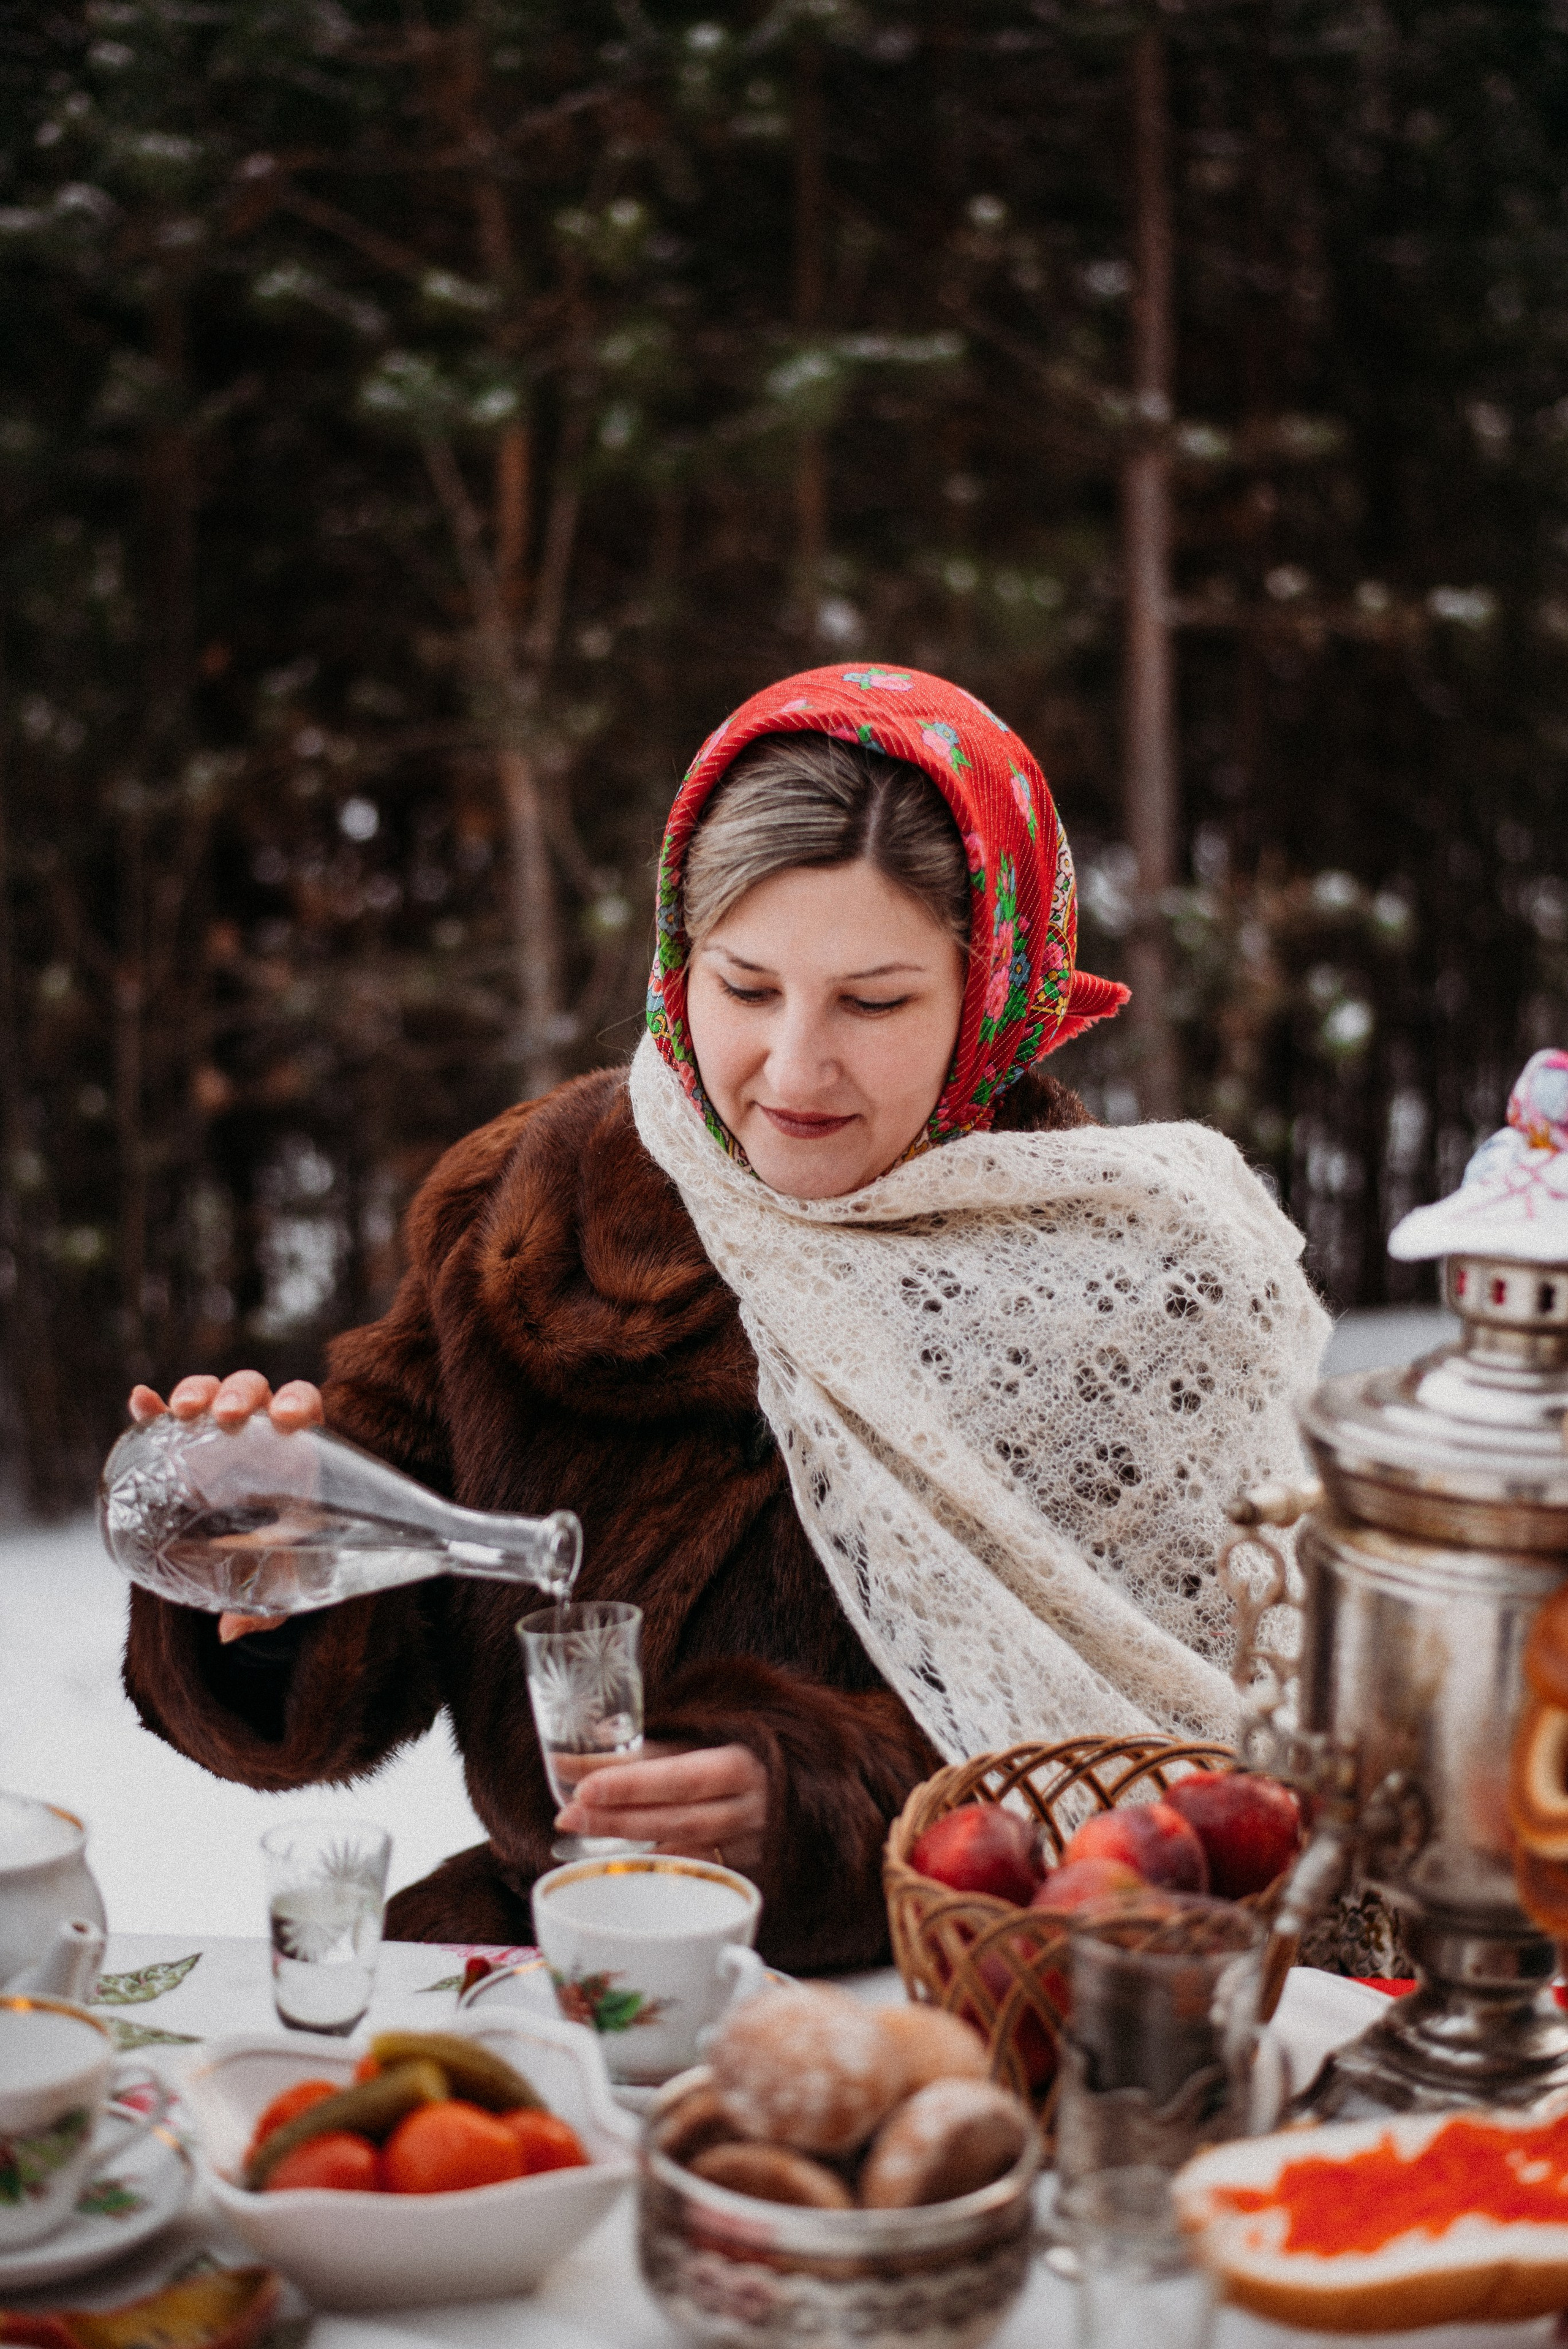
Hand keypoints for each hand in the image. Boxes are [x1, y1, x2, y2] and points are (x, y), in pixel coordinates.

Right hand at [128, 1372, 324, 1643]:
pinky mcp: (183, 1444)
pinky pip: (165, 1418)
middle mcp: (261, 1432)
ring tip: (185, 1411)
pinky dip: (151, 1409)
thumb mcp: (284, 1586)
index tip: (287, 1419)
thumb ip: (269, 1608)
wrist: (257, 1556)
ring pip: (213, 1393)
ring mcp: (221, 1433)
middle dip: (239, 1394)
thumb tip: (230, 1631)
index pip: (303, 1406)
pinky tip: (140, 1402)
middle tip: (227, 1417)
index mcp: (298, 1452)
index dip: (297, 1402)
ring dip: (199, 1391)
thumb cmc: (285, 1562)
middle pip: (254, 1391)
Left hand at [554, 1742, 768, 1876]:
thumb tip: (563, 1763)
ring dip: (629, 1843)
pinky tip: (621, 1861)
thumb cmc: (727, 1756)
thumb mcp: (691, 1743)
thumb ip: (636, 1755)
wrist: (784, 1785)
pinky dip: (655, 1865)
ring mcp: (750, 1845)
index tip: (584, 1787)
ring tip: (580, 1835)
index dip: (633, 1783)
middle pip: (678, 1817)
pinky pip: (694, 1869)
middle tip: (568, 1815)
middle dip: (618, 1818)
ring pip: (684, 1848)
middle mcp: (751, 1808)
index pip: (681, 1775)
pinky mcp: (744, 1869)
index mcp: (741, 1764)